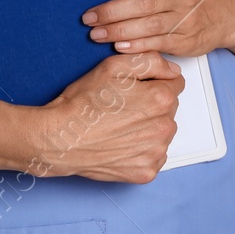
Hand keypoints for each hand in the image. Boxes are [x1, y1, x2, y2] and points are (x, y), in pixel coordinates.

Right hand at [30, 52, 183, 182]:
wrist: (59, 139)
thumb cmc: (82, 104)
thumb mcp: (114, 66)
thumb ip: (151, 61)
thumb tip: (172, 70)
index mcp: (161, 99)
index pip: (175, 84)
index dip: (155, 83)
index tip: (137, 89)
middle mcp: (164, 127)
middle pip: (169, 109)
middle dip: (152, 105)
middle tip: (124, 108)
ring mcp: (156, 152)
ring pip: (162, 132)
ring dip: (149, 128)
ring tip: (120, 126)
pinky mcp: (146, 172)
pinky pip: (154, 156)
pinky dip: (142, 150)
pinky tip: (122, 143)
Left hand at [82, 0, 234, 58]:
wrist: (227, 13)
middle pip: (144, 4)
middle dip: (112, 11)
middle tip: (89, 17)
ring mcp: (186, 20)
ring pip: (149, 26)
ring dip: (119, 31)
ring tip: (96, 34)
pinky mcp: (186, 41)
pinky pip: (158, 44)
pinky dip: (136, 46)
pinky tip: (118, 47)